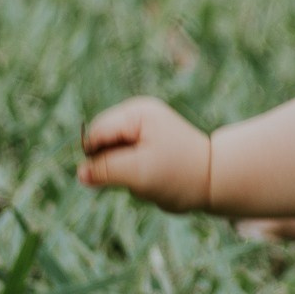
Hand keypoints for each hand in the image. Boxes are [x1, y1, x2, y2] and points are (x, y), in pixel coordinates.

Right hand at [78, 97, 211, 212]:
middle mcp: (138, 114)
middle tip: (139, 175)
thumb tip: (80, 173)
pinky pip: (123, 161)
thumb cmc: (179, 174)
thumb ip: (106, 170)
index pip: (97, 132)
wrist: (214, 180)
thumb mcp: (138, 173)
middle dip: (113, 164)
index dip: (98, 157)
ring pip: (111, 154)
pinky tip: (151, 176)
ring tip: (148, 175)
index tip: (121, 174)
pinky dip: (132, 173)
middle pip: (102, 142)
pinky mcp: (145, 143)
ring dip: (123, 171)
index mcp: (137, 113)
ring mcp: (142, 128)